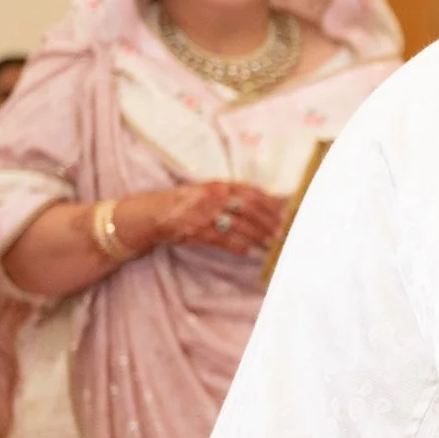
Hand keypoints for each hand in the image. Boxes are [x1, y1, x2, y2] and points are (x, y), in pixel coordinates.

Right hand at [132, 181, 283, 258]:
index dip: (270, 203)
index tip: (284, 212)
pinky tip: (248, 251)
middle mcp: (214, 196)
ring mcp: (205, 213)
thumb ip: (232, 196)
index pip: (251, 192)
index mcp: (219, 185)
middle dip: (268, 221)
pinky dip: (237, 246)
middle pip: (249, 208)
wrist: (155, 213)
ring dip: (257, 235)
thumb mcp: (209, 192)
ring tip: (269, 244)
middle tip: (281, 232)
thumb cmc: (186, 203)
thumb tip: (262, 204)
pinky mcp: (196, 230)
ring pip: (239, 225)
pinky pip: (222, 239)